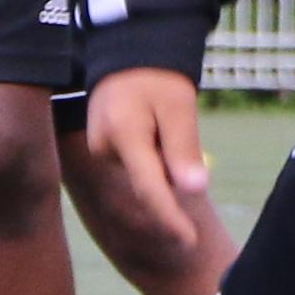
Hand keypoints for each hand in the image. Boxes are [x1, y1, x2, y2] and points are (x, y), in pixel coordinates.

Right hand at [72, 66, 214, 259]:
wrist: (129, 53)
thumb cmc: (159, 78)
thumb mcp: (180, 108)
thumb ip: (184, 150)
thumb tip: (194, 190)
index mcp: (124, 137)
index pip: (149, 189)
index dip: (170, 218)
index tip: (189, 241)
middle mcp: (104, 149)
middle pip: (146, 186)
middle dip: (171, 187)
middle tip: (182, 160)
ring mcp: (100, 150)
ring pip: (143, 177)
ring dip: (163, 169)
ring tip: (165, 130)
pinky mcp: (103, 150)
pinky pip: (136, 166)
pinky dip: (153, 161)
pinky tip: (157, 137)